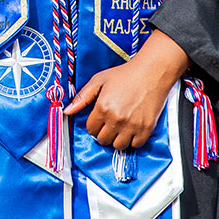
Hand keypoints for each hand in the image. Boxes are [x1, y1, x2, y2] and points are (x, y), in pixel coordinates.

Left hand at [64, 30, 186, 150]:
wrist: (151, 73)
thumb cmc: (125, 75)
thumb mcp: (99, 81)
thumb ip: (82, 97)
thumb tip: (67, 111)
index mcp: (103, 107)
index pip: (91, 130)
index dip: (94, 125)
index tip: (99, 120)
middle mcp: (116, 119)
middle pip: (103, 140)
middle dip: (104, 133)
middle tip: (110, 124)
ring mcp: (132, 125)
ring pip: (118, 146)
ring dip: (117, 139)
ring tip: (120, 128)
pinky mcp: (146, 128)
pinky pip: (135, 145)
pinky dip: (133, 140)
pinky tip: (132, 129)